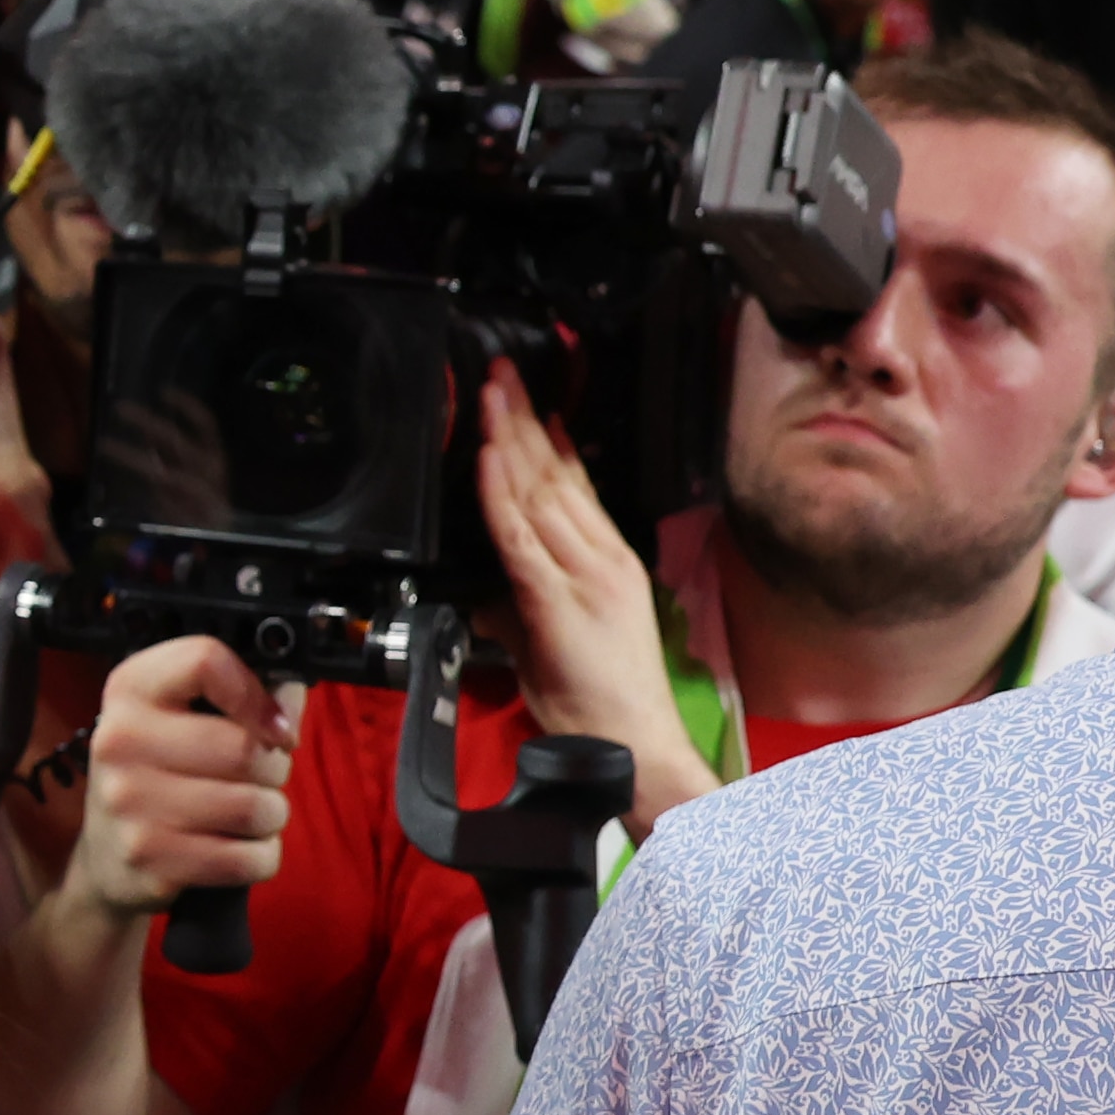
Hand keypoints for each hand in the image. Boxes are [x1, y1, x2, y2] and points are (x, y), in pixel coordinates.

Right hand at [65, 635, 292, 920]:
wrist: (108, 853)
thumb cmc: (163, 772)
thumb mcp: (183, 716)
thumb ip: (246, 693)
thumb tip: (290, 693)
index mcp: (130, 689)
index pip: (205, 661)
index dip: (259, 694)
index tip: (275, 725)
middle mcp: (119, 741)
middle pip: (245, 748)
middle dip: (274, 768)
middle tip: (257, 776)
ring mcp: (129, 804)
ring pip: (254, 807)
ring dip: (270, 815)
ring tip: (246, 813)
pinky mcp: (149, 859)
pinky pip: (248, 859)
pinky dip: (260, 856)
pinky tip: (235, 848)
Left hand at [474, 362, 715, 828]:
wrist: (631, 742)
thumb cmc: (598, 697)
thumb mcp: (553, 635)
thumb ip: (520, 603)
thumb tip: (483, 591)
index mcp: (606, 560)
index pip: (574, 485)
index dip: (549, 437)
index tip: (529, 398)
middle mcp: (600, 557)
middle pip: (555, 474)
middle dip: (523, 419)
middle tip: (500, 372)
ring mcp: (581, 574)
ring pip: (537, 492)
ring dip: (508, 439)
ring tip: (489, 393)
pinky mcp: (556, 599)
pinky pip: (520, 535)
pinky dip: (500, 493)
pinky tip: (488, 457)